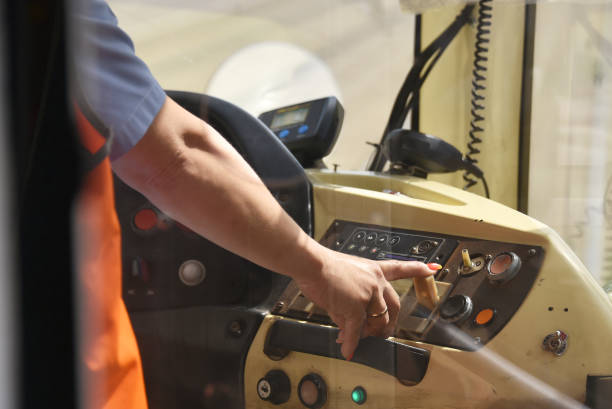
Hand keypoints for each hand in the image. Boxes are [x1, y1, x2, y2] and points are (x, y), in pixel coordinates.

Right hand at [294, 246, 436, 359]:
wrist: (311, 264)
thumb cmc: (322, 268)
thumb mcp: (344, 278)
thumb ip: (352, 301)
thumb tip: (349, 326)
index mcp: (374, 270)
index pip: (400, 268)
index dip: (417, 269)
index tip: (431, 269)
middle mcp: (375, 281)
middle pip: (393, 308)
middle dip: (386, 326)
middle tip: (378, 335)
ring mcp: (368, 294)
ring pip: (374, 323)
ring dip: (362, 334)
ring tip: (349, 337)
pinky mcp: (356, 307)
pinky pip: (356, 331)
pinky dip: (351, 342)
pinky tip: (347, 348)